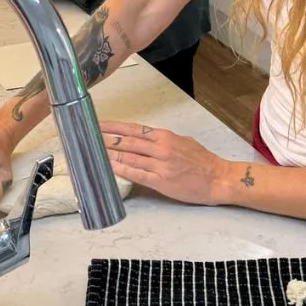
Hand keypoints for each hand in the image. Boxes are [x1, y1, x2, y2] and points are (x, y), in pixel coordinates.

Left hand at [99, 119, 226, 205]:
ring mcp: (160, 165)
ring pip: (129, 157)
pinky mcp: (161, 182)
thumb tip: (144, 139)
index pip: (133, 129)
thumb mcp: (182, 141)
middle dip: (105, 138)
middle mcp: (160, 148)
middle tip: (87, 135)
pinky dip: (122, 170)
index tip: (98, 124)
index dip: (114, 127)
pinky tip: (109, 167)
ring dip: (109, 154)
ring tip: (93, 150)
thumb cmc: (202, 160)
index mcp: (164, 136)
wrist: (218, 178)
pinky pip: (137, 174)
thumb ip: (162, 140)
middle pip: (127, 142)